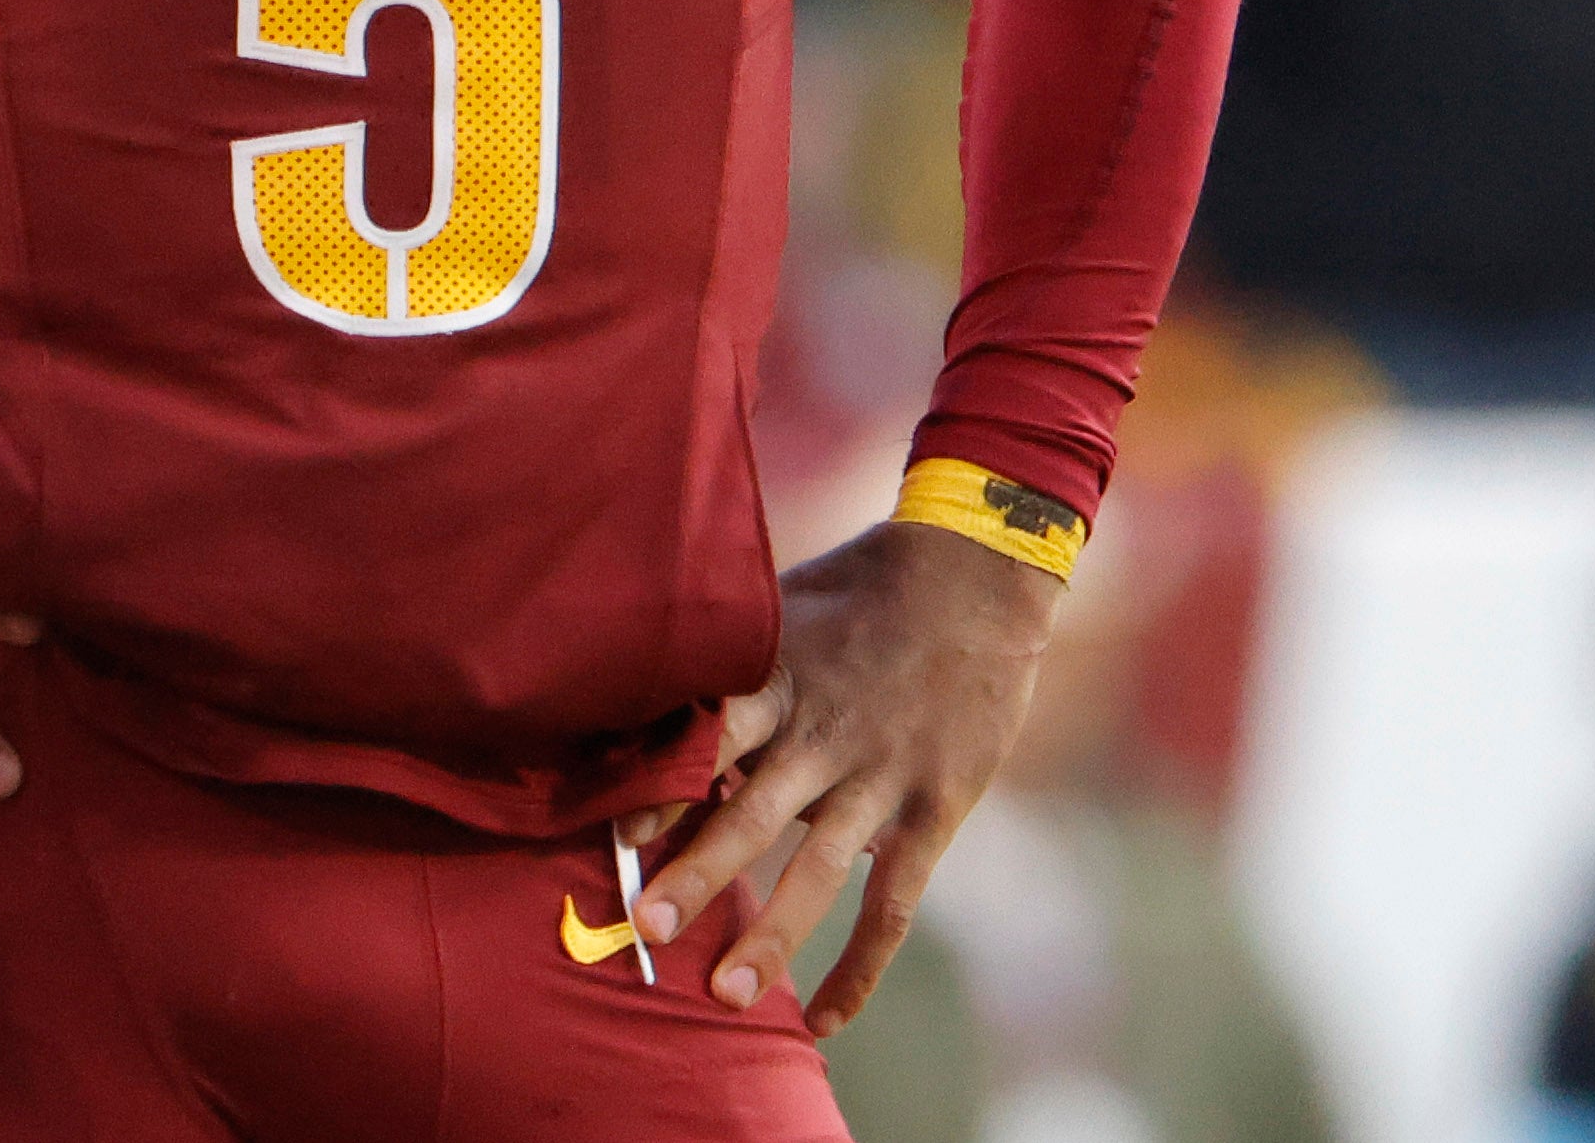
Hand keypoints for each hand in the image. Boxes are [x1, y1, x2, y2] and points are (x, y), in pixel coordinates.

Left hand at [626, 521, 1058, 1033]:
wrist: (976, 574)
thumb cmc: (858, 590)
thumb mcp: (779, 607)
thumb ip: (724, 665)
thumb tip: (639, 710)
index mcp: (777, 679)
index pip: (709, 738)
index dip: (664, 786)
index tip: (618, 837)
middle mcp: (823, 734)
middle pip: (752, 813)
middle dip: (699, 873)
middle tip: (647, 927)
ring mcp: (880, 777)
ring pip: (817, 871)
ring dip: (771, 934)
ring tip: (724, 994)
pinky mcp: (932, 808)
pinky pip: (892, 903)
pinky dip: (861, 966)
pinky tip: (826, 1021)